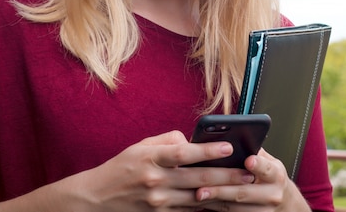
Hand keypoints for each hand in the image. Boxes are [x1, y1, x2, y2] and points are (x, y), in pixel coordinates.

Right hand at [67, 131, 255, 210]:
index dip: (208, 151)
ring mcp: (158, 202)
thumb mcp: (141, 146)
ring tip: (243, 187)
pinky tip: (223, 200)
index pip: (184, 153)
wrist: (96, 199)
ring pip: (197, 198)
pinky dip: (207, 205)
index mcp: (151, 158)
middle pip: (197, 179)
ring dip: (222, 193)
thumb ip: (168, 141)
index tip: (230, 147)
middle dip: (227, 176)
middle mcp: (155, 181)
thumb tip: (192, 141)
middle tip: (249, 172)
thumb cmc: (122, 167)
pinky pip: (189, 210)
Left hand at [194, 149, 310, 211]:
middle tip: (203, 187)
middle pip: (243, 192)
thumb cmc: (271, 178)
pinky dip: (215, 208)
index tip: (248, 160)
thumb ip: (255, 152)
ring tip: (197, 195)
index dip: (258, 165)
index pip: (267, 169)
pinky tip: (203, 202)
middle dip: (221, 189)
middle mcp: (272, 194)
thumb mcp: (269, 163)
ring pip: (234, 208)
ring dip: (214, 201)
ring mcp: (263, 211)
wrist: (286, 205)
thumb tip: (235, 137)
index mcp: (276, 175)